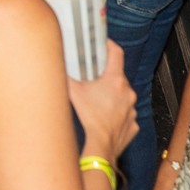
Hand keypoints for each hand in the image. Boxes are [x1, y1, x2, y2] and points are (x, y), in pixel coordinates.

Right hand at [66, 40, 136, 162]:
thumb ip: (66, 76)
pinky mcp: (133, 123)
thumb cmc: (90, 119)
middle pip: (118, 76)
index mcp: (115, 80)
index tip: (104, 44)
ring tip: (97, 102)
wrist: (101, 145)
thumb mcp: (73, 92)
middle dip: (106, 76)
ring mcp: (132, 108)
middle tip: (93, 79)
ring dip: (111, 96)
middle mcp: (127, 92)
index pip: (117, 53)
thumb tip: (56, 66)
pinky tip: (104, 117)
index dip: (109, 45)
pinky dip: (115, 113)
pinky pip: (124, 112)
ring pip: (122, 95)